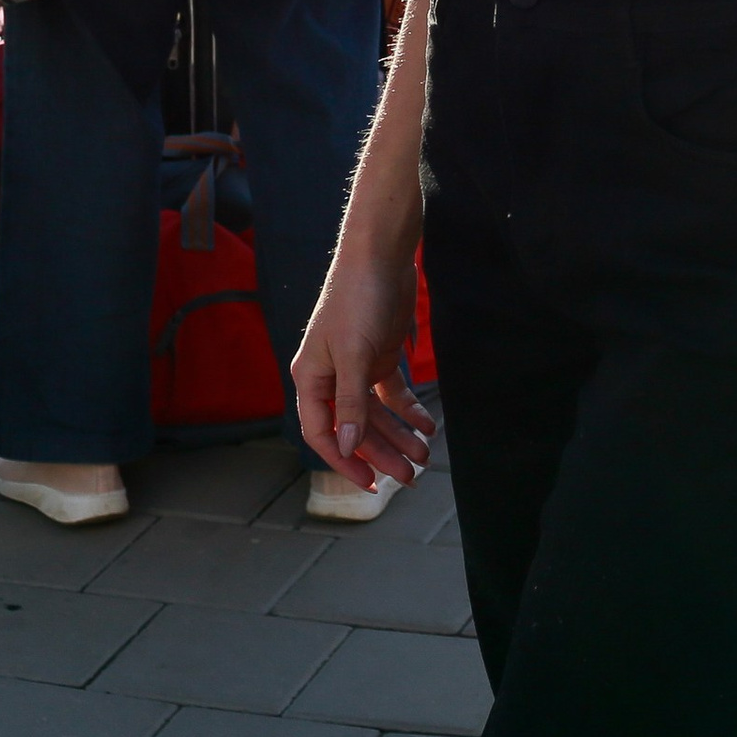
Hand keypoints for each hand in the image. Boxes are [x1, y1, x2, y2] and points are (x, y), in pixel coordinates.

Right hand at [290, 240, 436, 494]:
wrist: (381, 253)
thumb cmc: (358, 297)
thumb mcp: (354, 353)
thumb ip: (352, 402)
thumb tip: (349, 447)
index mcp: (310, 377)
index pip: (322, 432)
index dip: (344, 460)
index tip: (370, 483)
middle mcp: (330, 375)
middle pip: (355, 427)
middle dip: (382, 453)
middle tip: (410, 476)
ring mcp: (356, 366)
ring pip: (376, 413)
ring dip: (399, 434)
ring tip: (424, 456)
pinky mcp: (379, 354)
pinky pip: (392, 392)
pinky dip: (409, 409)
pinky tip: (427, 424)